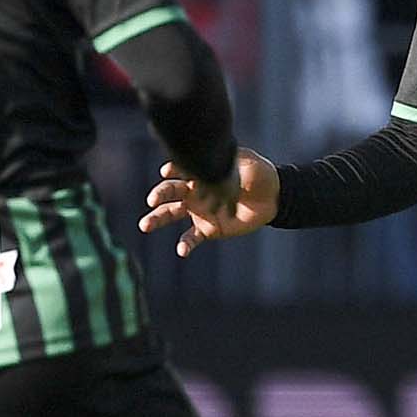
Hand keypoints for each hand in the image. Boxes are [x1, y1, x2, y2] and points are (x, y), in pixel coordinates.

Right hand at [140, 148, 278, 256]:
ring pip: (171, 214)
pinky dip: (185, 244)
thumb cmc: (259, 175)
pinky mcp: (208, 229)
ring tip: (144, 225)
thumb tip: (223, 170)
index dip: (174, 169)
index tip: (167, 172)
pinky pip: (192, 238)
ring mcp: (199, 210)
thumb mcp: (248, 166)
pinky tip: (181, 251)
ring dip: (157, 219)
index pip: (182, 168)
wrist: (272, 197)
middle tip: (152, 200)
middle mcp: (194, 191)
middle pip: (170, 191)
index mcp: (202, 172)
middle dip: (159, 194)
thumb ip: (233, 168)